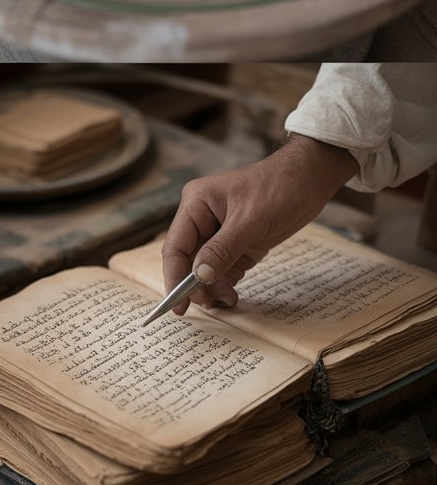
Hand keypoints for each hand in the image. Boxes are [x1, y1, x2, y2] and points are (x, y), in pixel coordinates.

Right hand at [162, 135, 357, 313]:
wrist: (310, 180)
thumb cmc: (277, 189)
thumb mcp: (249, 221)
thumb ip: (221, 250)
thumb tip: (198, 278)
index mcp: (195, 205)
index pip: (176, 246)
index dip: (173, 276)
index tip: (177, 304)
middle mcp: (202, 219)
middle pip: (188, 259)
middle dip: (196, 284)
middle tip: (209, 305)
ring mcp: (219, 232)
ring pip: (205, 268)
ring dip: (212, 287)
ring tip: (228, 299)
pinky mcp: (237, 243)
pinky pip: (223, 268)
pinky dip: (226, 283)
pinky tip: (233, 294)